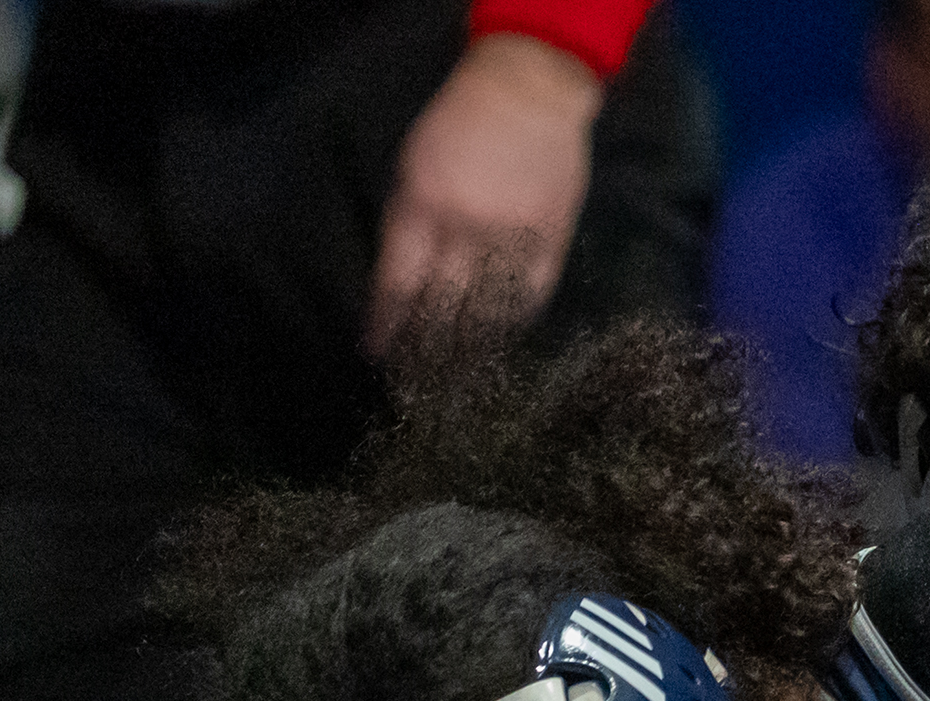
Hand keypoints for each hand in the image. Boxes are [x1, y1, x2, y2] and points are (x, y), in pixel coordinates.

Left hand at [368, 33, 604, 353]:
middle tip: (422, 378)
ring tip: (463, 372)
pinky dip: (516, 320)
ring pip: (489, 309)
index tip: (379, 353)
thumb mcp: (412, 165)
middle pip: (443, 307)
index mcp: (421, 205)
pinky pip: (531, 295)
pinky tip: (506, 335)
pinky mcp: (550, 238)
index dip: (387, 325)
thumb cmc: (458, 123)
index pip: (398, 283)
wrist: (527, 92)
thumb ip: (408, 222)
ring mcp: (511, 236)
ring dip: (473, 345)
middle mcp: (465, 228)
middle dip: (429, 347)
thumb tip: (407, 283)